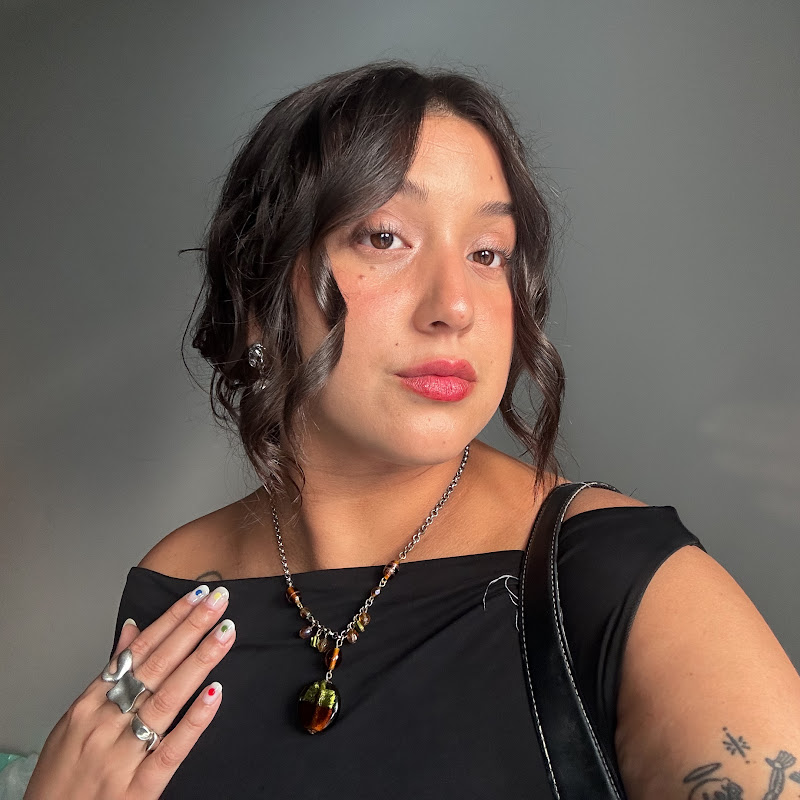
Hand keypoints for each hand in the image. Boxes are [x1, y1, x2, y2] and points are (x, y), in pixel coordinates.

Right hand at [24, 584, 234, 798]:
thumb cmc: (61, 777)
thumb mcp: (74, 719)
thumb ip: (107, 674)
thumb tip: (133, 630)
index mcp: (89, 705)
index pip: (138, 652)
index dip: (170, 621)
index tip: (196, 596)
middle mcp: (105, 724)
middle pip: (155, 667)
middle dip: (190, 629)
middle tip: (219, 600)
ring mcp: (122, 756)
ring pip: (167, 699)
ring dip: (199, 661)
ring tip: (225, 632)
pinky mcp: (139, 789)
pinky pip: (171, 749)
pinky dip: (194, 720)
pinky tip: (215, 693)